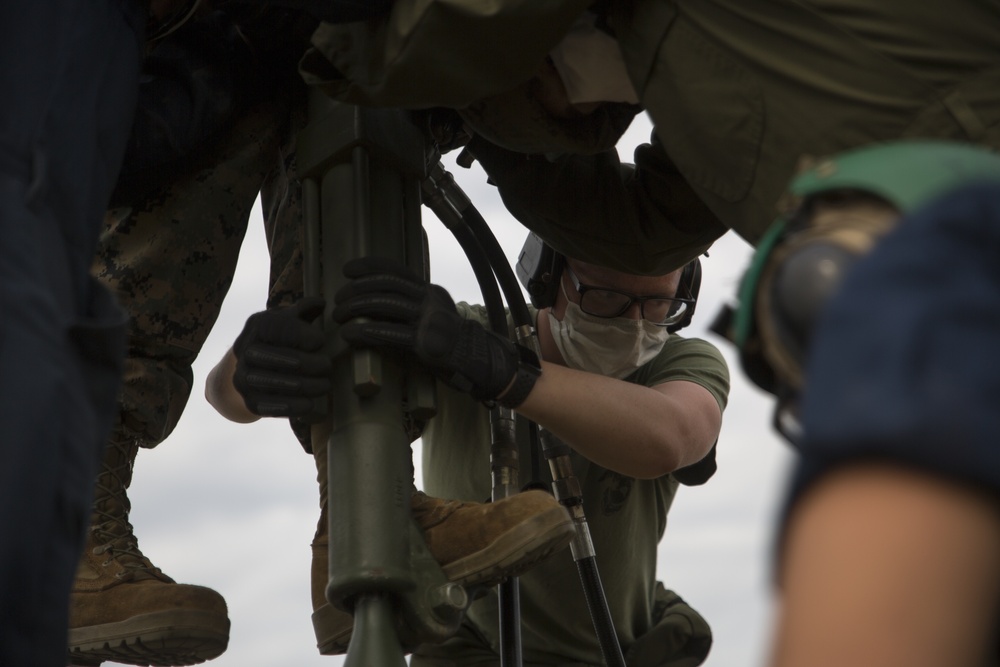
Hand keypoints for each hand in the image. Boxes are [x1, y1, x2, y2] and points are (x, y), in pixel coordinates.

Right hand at [232, 298, 330, 416]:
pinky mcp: (249, 400)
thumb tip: (321, 303)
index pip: (285, 330)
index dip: (308, 337)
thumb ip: (305, 310)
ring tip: (325, 385)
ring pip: (276, 383)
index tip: (320, 342)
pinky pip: (269, 406)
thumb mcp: (289, 319)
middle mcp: (246, 350)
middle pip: (282, 358)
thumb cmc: (281, 339)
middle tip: (328, 366)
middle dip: (311, 364)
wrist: (251, 368)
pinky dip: (291, 407)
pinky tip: (310, 405)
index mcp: (258, 326)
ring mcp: (244, 377)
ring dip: (306, 386)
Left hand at [332, 257, 518, 401]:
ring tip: (339, 316)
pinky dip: (365, 331)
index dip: (369, 266)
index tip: (347, 270)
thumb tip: (375, 300)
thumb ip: (411, 305)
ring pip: (386, 304)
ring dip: (356, 307)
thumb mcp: (432, 315)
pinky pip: (390, 332)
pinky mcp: (425, 342)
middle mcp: (429, 299)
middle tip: (338, 298)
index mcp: (429, 290)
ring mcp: (429, 319)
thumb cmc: (448, 341)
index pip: (396, 270)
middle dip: (357, 289)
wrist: (476, 360)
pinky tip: (349, 334)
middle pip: (387, 285)